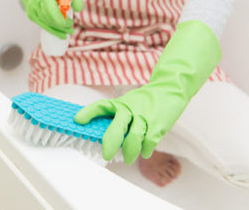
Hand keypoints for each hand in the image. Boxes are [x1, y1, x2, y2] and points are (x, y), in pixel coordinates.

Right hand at [20, 0, 82, 38]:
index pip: (51, 9)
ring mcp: (31, 7)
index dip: (61, 19)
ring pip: (46, 22)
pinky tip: (60, 34)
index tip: (71, 22)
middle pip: (49, 18)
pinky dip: (52, 31)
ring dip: (58, 29)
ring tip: (68, 31)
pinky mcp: (30, 14)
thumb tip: (78, 10)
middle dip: (61, 26)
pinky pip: (42, 25)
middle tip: (71, 28)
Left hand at [74, 85, 188, 164]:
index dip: (89, 112)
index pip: (101, 106)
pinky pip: (150, 141)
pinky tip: (144, 152)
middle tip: (106, 155)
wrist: (170, 90)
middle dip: (110, 142)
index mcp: (120, 104)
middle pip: (118, 126)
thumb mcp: (127, 103)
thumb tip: (101, 135)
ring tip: (127, 158)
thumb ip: (116, 118)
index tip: (78, 120)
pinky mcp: (158, 125)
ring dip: (129, 151)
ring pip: (134, 137)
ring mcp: (145, 117)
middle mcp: (130, 110)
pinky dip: (146, 150)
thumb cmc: (144, 101)